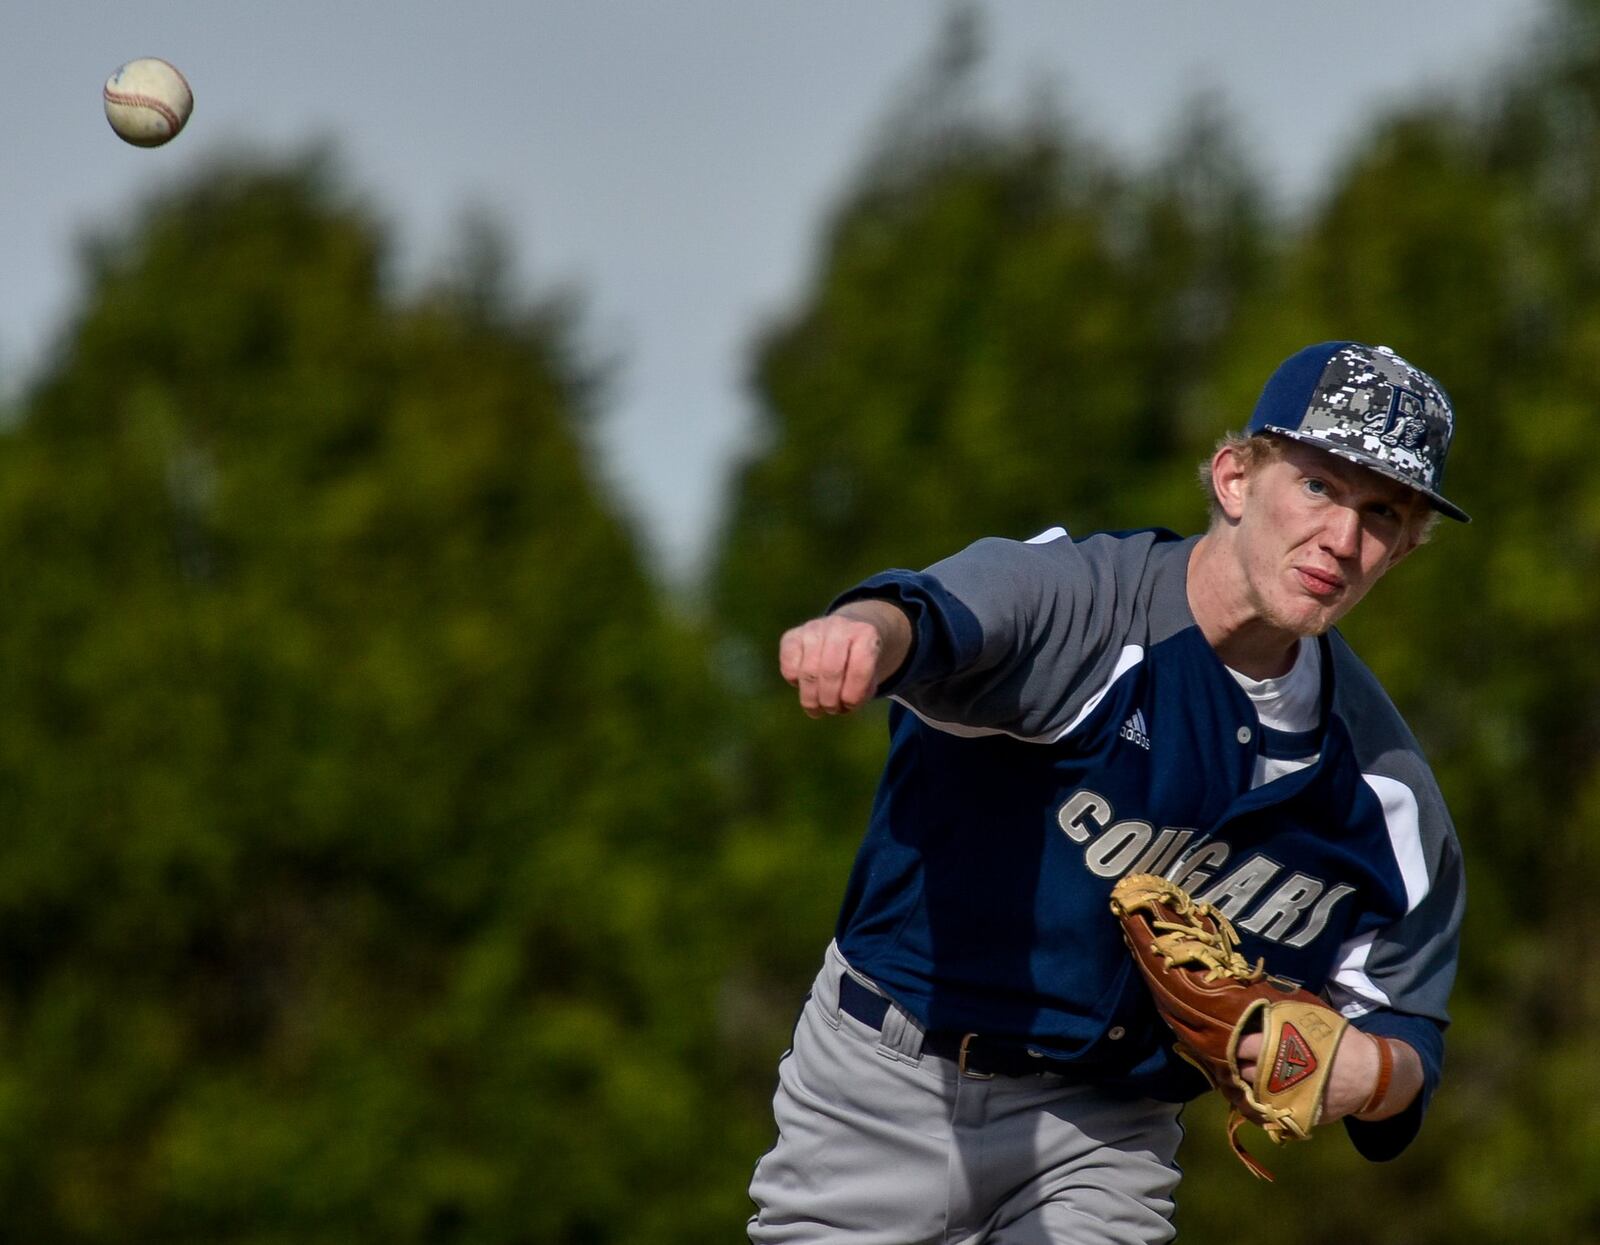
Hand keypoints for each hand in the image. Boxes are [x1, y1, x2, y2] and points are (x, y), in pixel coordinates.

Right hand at [778, 602, 908, 717]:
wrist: (845, 633)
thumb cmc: (858, 662)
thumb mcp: (870, 675)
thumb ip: (861, 692)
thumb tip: (840, 705)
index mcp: (865, 634)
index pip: (860, 668)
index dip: (853, 694)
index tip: (850, 705)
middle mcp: (839, 626)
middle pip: (830, 671)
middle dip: (829, 699)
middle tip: (830, 710)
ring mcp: (813, 629)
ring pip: (808, 672)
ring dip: (811, 698)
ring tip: (816, 708)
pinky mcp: (791, 636)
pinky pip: (789, 667)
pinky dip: (794, 683)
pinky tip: (803, 685)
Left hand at [1236, 1028, 1418, 1121]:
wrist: (1371, 1076)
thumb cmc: (1341, 1043)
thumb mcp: (1313, 1020)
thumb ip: (1284, 1016)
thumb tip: (1259, 1010)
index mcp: (1278, 1048)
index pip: (1241, 1045)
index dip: (1234, 1043)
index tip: (1232, 1040)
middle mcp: (1276, 1076)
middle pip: (1241, 1072)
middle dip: (1235, 1066)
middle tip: (1233, 1061)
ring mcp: (1285, 1100)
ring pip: (1250, 1097)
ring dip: (1242, 1089)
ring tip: (1239, 1081)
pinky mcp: (1295, 1116)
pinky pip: (1267, 1116)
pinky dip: (1257, 1108)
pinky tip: (1254, 1099)